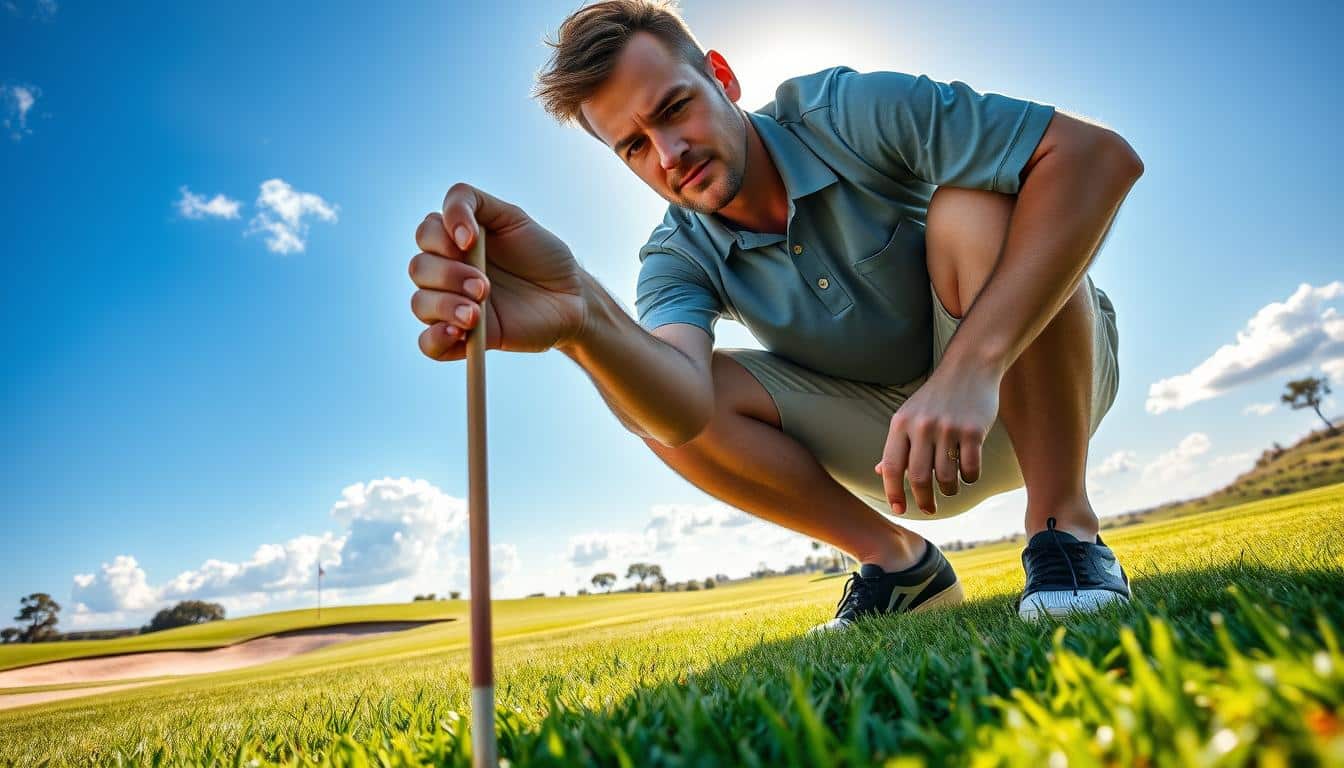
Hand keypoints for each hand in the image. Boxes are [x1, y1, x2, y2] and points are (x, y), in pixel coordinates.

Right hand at [410, 183, 585, 359]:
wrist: (570, 297)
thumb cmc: (543, 255)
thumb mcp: (513, 217)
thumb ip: (475, 203)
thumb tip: (451, 226)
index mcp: (454, 241)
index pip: (426, 233)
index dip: (440, 236)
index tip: (470, 242)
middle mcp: (447, 272)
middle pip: (419, 268)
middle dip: (449, 275)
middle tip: (484, 286)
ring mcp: (453, 305)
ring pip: (420, 304)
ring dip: (445, 306)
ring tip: (476, 314)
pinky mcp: (463, 338)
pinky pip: (429, 344)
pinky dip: (436, 339)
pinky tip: (458, 333)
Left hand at [874, 362, 999, 515]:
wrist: (969, 367)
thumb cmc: (936, 397)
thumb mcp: (908, 416)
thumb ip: (896, 445)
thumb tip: (880, 472)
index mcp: (901, 424)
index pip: (891, 466)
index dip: (892, 492)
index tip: (898, 510)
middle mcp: (922, 426)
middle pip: (918, 477)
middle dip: (923, 500)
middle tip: (928, 509)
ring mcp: (949, 428)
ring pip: (946, 477)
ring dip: (948, 491)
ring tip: (950, 489)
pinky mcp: (974, 430)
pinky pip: (970, 469)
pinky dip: (969, 479)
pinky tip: (967, 475)